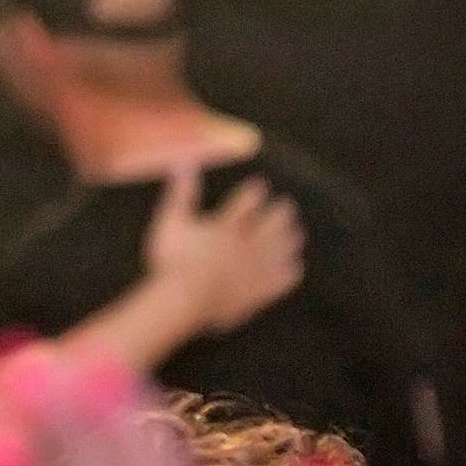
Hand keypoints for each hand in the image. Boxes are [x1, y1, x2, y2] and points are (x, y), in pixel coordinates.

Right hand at [141, 166, 302, 336]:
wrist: (184, 302)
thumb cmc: (173, 263)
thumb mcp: (171, 223)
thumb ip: (181, 194)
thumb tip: (183, 163)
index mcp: (228, 225)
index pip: (249, 200)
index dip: (256, 192)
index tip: (260, 186)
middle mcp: (249, 243)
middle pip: (276, 221)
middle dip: (282, 211)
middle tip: (285, 206)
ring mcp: (257, 268)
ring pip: (285, 247)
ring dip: (291, 238)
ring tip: (295, 233)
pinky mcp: (260, 290)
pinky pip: (285, 278)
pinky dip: (291, 271)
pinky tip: (292, 267)